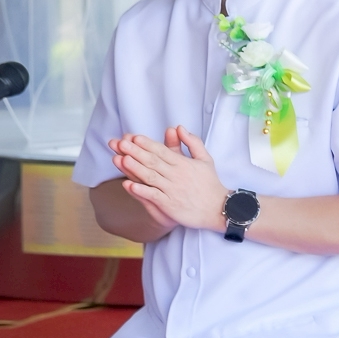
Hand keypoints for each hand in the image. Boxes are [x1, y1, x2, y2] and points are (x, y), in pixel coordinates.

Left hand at [110, 127, 229, 232]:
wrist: (218, 209)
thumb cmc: (210, 184)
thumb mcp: (205, 159)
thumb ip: (192, 142)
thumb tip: (179, 128)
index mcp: (183, 164)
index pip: (162, 151)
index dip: (147, 144)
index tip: (134, 138)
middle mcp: (176, 175)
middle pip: (153, 161)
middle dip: (135, 152)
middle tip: (120, 143)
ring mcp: (172, 190)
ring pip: (150, 176)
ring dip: (135, 168)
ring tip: (122, 159)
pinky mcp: (169, 204)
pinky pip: (153, 196)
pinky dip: (140, 191)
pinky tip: (128, 185)